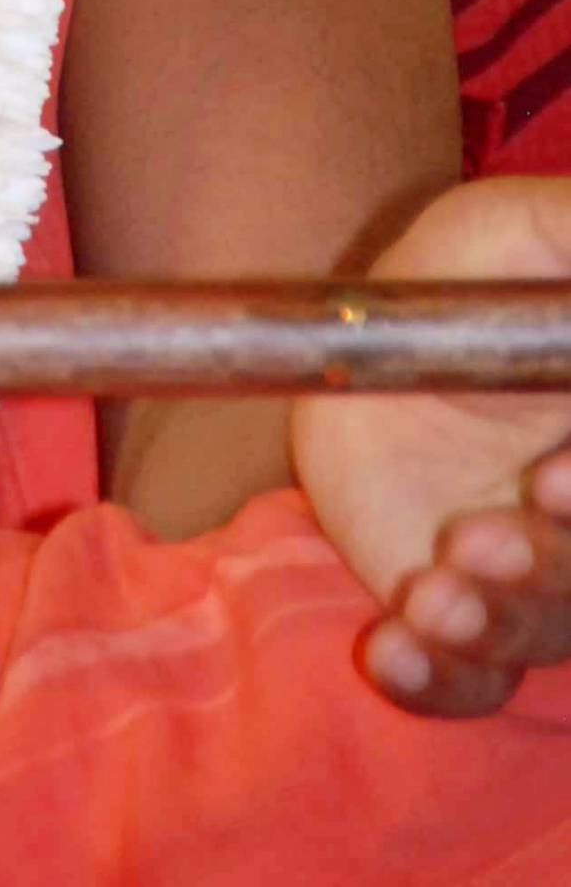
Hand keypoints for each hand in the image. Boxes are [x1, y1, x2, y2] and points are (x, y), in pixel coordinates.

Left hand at [292, 176, 570, 717]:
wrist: (363, 342)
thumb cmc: (462, 271)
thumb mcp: (523, 229)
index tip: (548, 482)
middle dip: (553, 570)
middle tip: (476, 542)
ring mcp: (547, 581)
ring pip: (551, 632)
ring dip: (494, 625)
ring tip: (430, 594)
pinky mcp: (474, 626)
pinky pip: (475, 684)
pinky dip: (439, 682)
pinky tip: (390, 653)